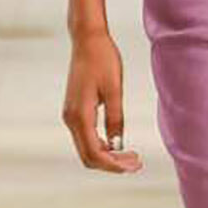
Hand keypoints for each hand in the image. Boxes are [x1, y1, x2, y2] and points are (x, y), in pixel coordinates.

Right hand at [63, 30, 142, 171]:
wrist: (88, 40)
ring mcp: (70, 115)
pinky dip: (102, 145)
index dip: (114, 165)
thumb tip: (118, 145)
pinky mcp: (74, 111)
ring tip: (132, 155)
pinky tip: (118, 143)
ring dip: (108, 156)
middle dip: (112, 164)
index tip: (134, 166)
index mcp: (80, 115)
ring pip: (87, 148)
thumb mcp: (114, 90)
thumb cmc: (103, 60)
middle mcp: (71, 119)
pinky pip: (86, 137)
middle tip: (137, 163)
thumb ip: (115, 119)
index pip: (95, 153)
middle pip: (89, 156)